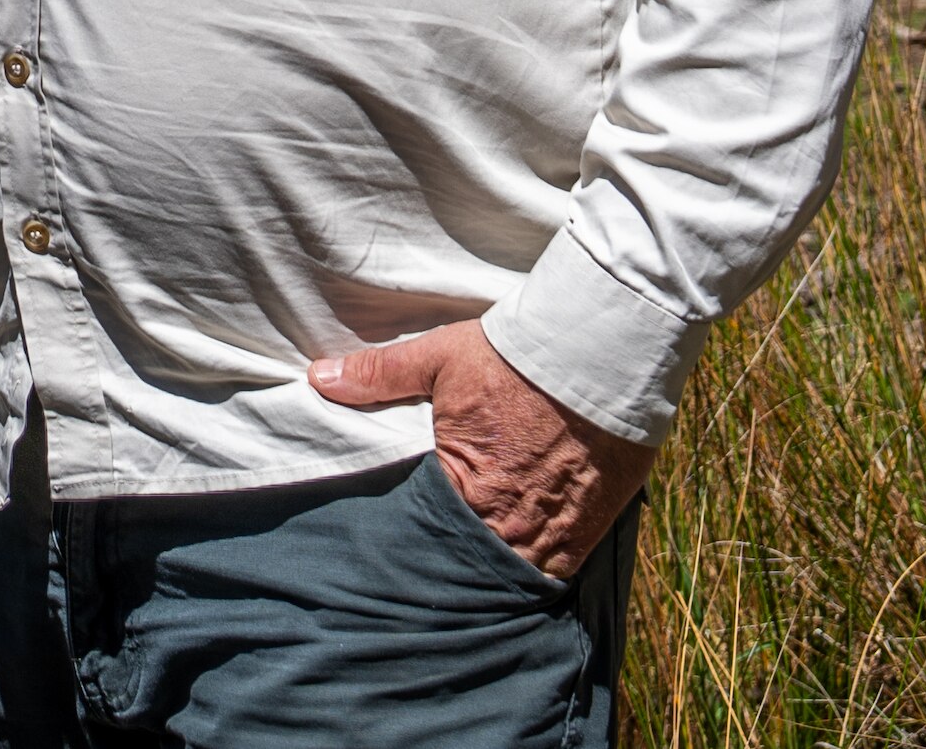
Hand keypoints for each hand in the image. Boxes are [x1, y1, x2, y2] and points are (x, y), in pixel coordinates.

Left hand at [309, 319, 650, 577]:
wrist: (606, 352)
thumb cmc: (517, 357)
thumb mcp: (441, 358)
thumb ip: (380, 375)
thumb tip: (319, 378)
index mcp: (466, 492)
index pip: (424, 537)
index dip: (414, 539)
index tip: (402, 541)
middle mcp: (511, 528)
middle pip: (470, 563)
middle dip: (455, 559)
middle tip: (440, 554)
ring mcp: (556, 536)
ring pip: (515, 572)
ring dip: (498, 564)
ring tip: (479, 555)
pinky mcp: (594, 531)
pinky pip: (558, 566)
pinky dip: (540, 561)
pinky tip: (526, 548)